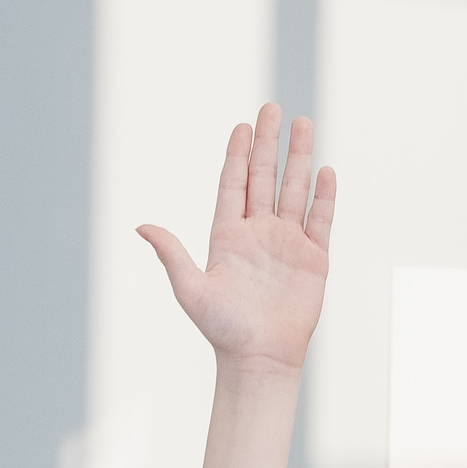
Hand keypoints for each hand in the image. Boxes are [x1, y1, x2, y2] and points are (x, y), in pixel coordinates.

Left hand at [138, 104, 333, 377]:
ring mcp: (287, 244)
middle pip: (264, 178)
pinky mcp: (313, 259)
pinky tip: (325, 171)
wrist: (260, 359)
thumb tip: (141, 226)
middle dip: (267, 143)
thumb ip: (171, 254)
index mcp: (227, 237)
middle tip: (270, 109)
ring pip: (294, 190)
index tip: (241, 125)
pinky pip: (320, 219)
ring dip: (299, 158)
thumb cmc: (222, 330)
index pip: (233, 185)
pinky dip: (324, 196)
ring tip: (302, 123)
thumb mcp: (190, 289)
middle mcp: (258, 234)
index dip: (237, 155)